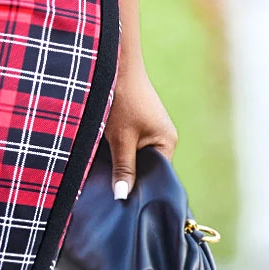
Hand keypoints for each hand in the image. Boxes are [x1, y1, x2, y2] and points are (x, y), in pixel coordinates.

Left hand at [104, 57, 176, 200]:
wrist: (114, 65)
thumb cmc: (122, 100)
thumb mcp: (120, 139)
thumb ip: (124, 168)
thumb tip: (123, 197)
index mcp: (167, 143)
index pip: (156, 178)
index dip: (139, 190)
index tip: (120, 204)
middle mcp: (163, 139)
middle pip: (145, 170)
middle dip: (127, 179)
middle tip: (107, 195)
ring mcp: (150, 132)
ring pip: (134, 159)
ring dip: (119, 166)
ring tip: (104, 179)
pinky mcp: (137, 125)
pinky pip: (128, 147)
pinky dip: (116, 154)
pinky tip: (101, 160)